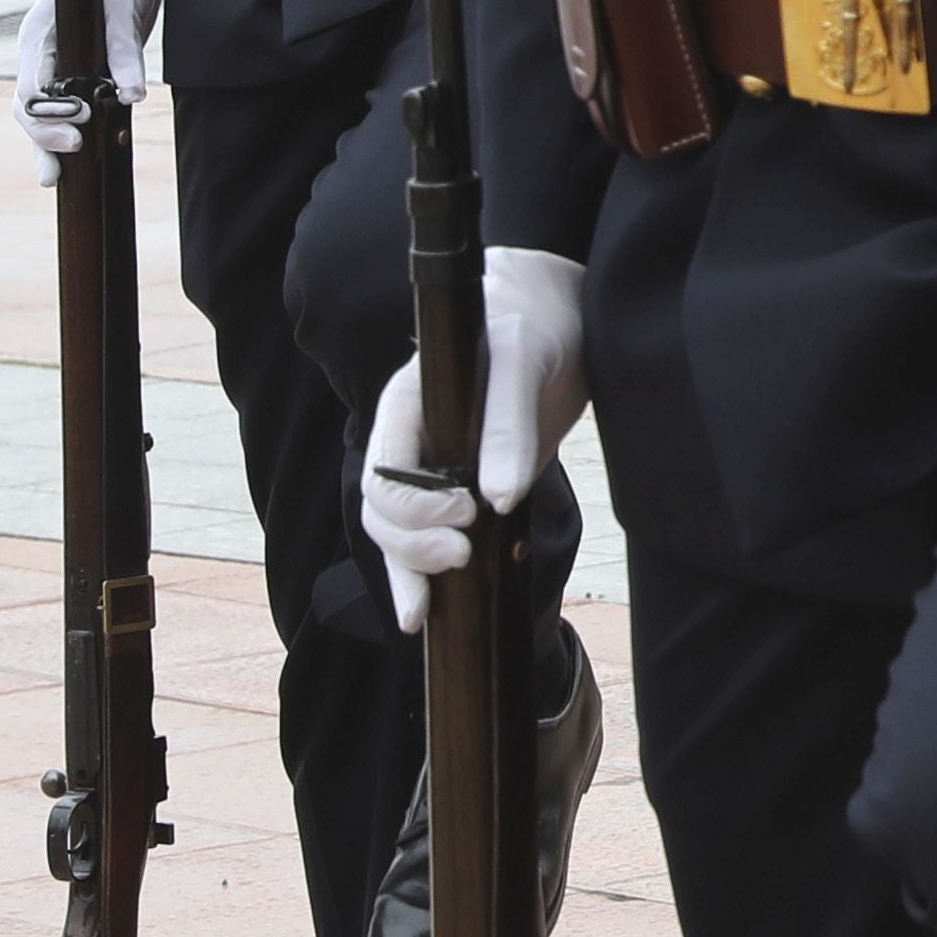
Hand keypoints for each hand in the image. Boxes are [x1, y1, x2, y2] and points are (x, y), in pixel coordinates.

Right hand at [12, 0, 163, 181]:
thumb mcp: (125, 10)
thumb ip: (125, 52)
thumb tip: (131, 96)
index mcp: (39, 35)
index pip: (30, 84)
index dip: (48, 112)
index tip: (79, 124)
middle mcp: (38, 55)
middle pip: (26, 106)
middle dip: (42, 135)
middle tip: (69, 156)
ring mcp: (51, 66)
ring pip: (37, 114)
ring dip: (44, 144)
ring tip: (52, 178)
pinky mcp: (71, 74)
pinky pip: (59, 110)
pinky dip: (61, 135)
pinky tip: (68, 166)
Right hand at [358, 248, 587, 631]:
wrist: (556, 321)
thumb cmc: (532, 327)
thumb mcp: (523, 362)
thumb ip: (508, 425)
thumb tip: (497, 498)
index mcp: (406, 405)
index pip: (383, 469)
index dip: (411, 504)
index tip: (467, 510)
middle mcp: (409, 443)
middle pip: (380, 511)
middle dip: (412, 544)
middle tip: (464, 554)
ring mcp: (431, 470)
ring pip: (392, 534)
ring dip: (411, 568)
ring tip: (444, 589)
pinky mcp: (460, 491)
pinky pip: (422, 541)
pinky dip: (417, 579)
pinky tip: (419, 614)